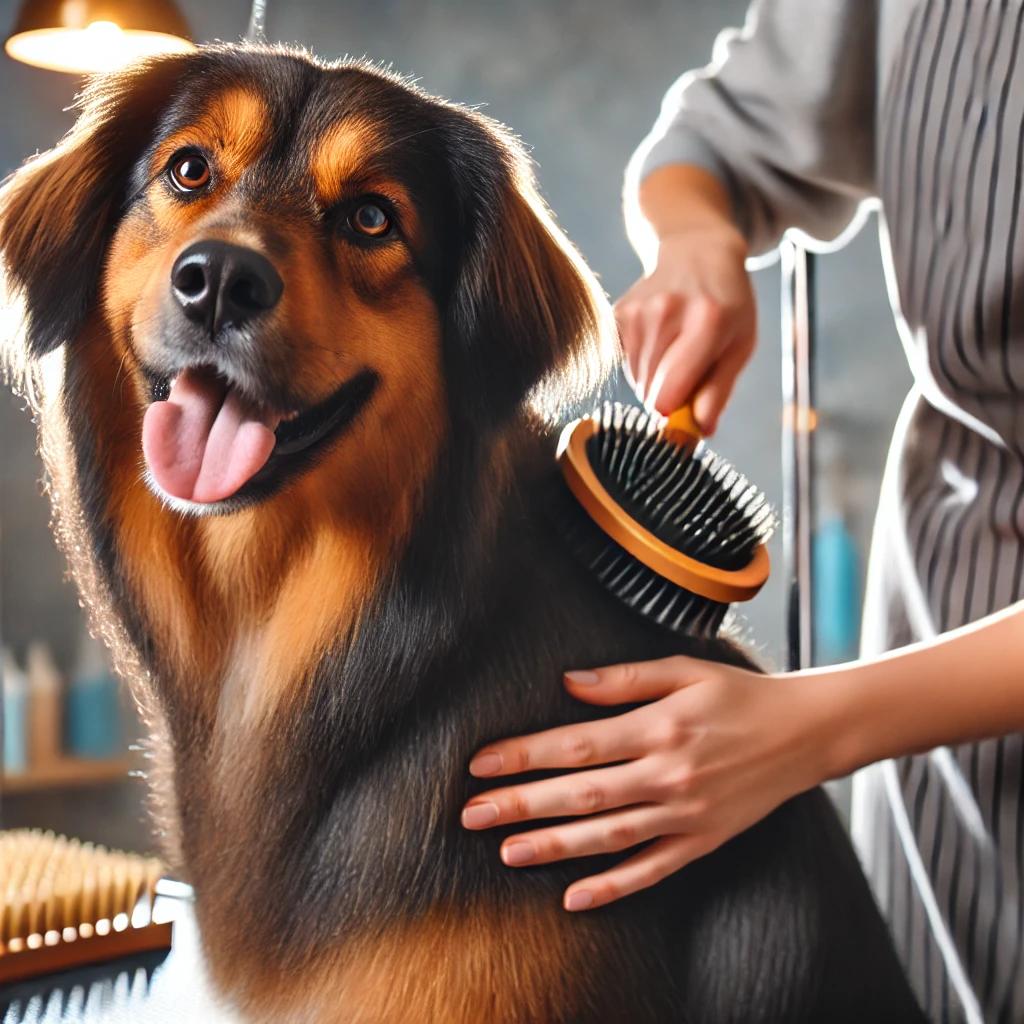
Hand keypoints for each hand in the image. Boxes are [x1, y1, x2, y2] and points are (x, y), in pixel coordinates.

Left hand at [461, 657, 833, 911]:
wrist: (805, 732)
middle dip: (522, 803)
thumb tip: (568, 682)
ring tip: (507, 851)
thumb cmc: (740, 695)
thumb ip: (625, 679)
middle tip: (471, 814)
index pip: (578, 744)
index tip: (482, 763)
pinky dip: (615, 886)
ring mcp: (686, 813)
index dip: (526, 754)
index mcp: (660, 727)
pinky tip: (576, 897)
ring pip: (610, 836)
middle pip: (583, 793)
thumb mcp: (685, 670)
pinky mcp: (703, 841)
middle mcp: (669, 774)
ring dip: (555, 845)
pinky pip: (654, 869)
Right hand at [616, 163, 755, 433]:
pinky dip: (642, 362)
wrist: (696, 250)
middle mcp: (666, 313)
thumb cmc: (727, 303)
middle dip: (670, 397)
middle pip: (651, 393)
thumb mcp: (740, 344)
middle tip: (689, 376)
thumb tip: (700, 430)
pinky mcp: (618, 312)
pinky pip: (625, 362)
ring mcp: (638, 311)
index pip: (670, 395)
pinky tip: (658, 339)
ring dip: (655, 380)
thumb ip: (719, 390)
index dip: (675, 418)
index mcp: (707, 321)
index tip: (684, 423)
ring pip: (637, 380)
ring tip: (675, 352)